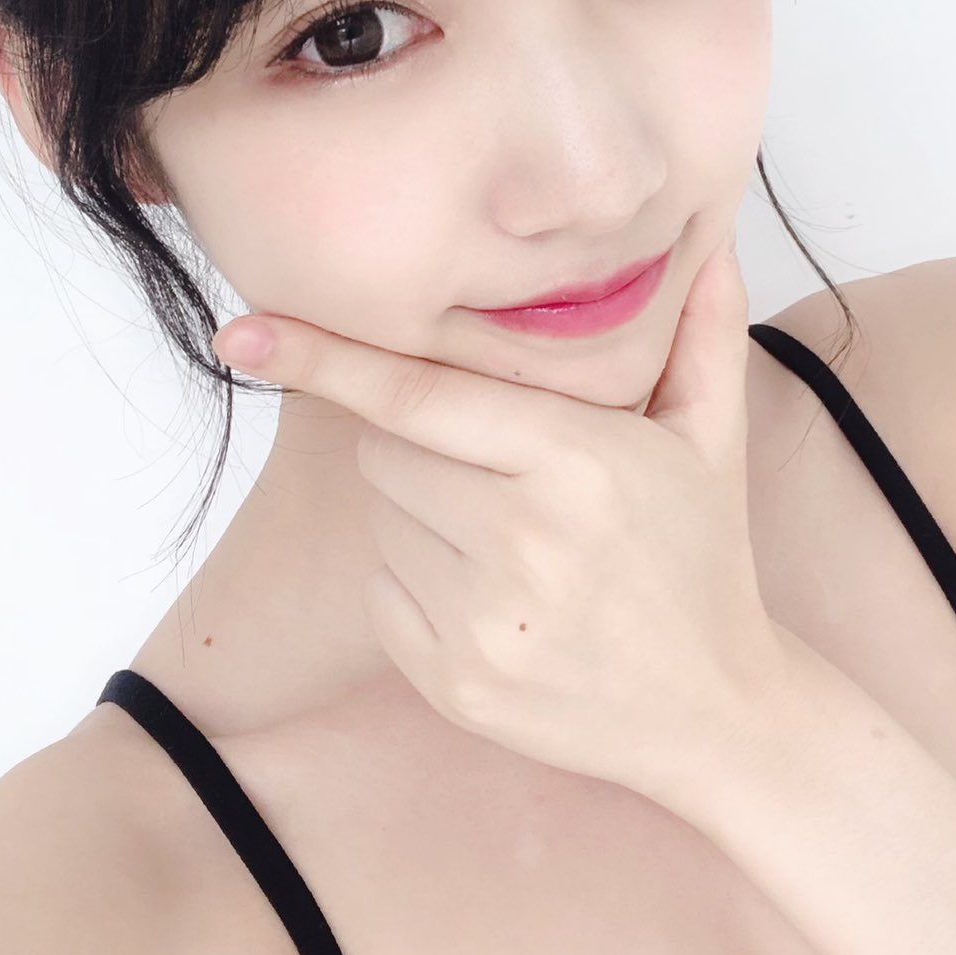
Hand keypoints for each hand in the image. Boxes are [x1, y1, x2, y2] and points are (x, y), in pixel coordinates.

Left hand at [210, 227, 785, 804]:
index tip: (242, 332)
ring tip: (512, 545)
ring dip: (423, 517)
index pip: (418, 396)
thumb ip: (702, 335)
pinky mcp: (452, 681)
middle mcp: (523, 542)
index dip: (326, 358)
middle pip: (388, 454)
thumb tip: (712, 243)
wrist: (711, 712)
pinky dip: (416, 587)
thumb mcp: (713, 441)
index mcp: (579, 464)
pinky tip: (494, 600)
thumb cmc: (701, 559)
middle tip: (501, 474)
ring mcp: (481, 620)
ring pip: (383, 521)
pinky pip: (381, 593)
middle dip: (426, 448)